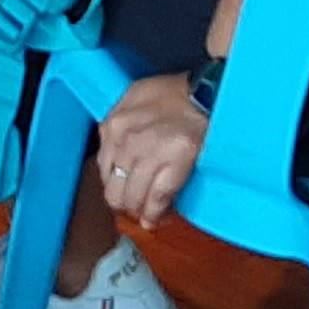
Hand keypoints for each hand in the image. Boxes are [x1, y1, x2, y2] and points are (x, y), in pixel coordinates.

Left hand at [93, 72, 206, 233]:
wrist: (205, 91)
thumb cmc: (173, 96)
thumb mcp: (133, 102)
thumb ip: (118, 130)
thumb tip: (113, 164)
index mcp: (113, 125)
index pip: (103, 170)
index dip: (115, 186)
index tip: (125, 192)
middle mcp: (126, 138)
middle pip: (115, 190)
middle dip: (125, 203)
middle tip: (138, 205)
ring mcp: (149, 150)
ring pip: (134, 197)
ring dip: (142, 211)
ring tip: (150, 213)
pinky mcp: (175, 158)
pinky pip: (158, 197)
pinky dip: (157, 212)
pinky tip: (158, 216)